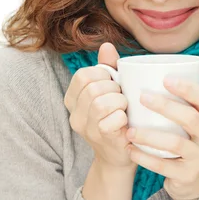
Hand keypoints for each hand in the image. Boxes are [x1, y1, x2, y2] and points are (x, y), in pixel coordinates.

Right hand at [63, 42, 135, 169]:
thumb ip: (108, 67)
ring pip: (100, 103)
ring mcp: (84, 128)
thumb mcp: (111, 89)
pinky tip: (125, 122)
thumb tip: (107, 45)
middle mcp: (74, 113)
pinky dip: (122, 117)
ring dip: (119, 102)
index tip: (113, 83)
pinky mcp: (99, 139)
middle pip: (93, 88)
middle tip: (122, 97)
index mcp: (73, 98)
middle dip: (114, 88)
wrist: (120, 154)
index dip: (103, 74)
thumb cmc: (117, 116)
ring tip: (124, 108)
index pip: (83, 75)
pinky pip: (110, 121)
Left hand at [125, 77, 198, 199]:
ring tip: (130, 130)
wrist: (193, 180)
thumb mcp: (191, 121)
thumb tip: (147, 73)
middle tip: (142, 97)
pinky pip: (164, 166)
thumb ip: (179, 101)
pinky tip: (131, 150)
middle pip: (191, 118)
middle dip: (165, 106)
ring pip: (176, 143)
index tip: (165, 79)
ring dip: (149, 135)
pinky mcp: (189, 176)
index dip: (187, 88)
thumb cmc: (185, 138)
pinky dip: (145, 157)